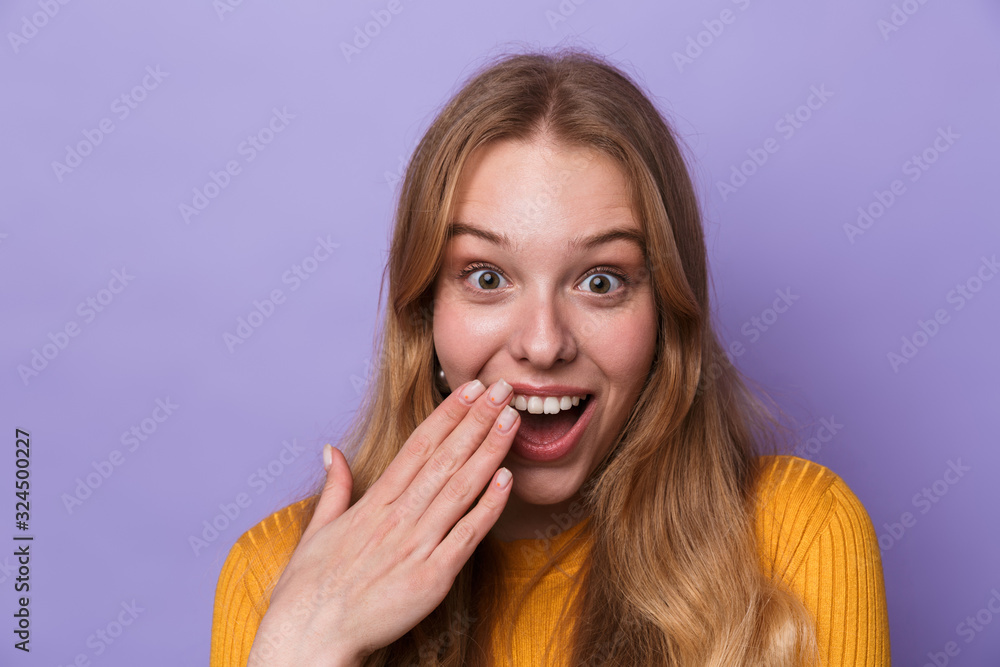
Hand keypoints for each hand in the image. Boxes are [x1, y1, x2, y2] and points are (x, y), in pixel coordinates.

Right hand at [247, 378, 519, 666]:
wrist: (309, 637)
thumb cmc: (309, 589)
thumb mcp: (317, 529)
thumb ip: (334, 487)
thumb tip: (331, 450)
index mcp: (374, 503)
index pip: (418, 446)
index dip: (447, 415)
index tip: (469, 389)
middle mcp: (398, 517)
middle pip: (445, 458)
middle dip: (477, 420)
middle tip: (503, 389)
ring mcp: (417, 545)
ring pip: (460, 488)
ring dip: (489, 451)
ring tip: (511, 420)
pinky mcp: (432, 576)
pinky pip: (467, 535)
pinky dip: (488, 506)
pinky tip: (507, 479)